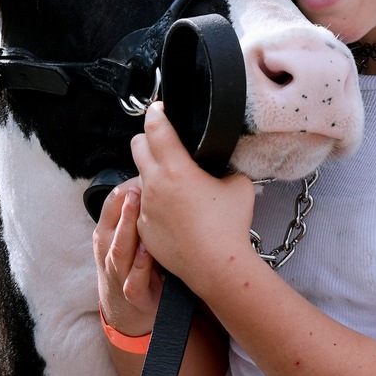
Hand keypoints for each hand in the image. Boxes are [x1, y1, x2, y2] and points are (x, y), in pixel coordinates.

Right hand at [93, 178, 161, 337]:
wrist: (127, 314)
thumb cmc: (131, 265)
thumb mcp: (127, 237)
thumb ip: (136, 213)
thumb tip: (156, 178)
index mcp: (106, 233)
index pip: (110, 203)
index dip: (126, 187)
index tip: (144, 173)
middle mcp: (108, 251)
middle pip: (113, 223)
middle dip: (125, 206)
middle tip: (139, 187)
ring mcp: (118, 273)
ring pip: (119, 249)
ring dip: (129, 230)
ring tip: (140, 214)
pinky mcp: (134, 294)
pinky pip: (135, 279)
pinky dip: (141, 266)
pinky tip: (148, 252)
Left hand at [131, 101, 258, 294]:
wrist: (216, 266)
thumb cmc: (229, 227)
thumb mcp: (239, 185)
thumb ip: (226, 167)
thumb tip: (222, 164)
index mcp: (176, 168)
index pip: (156, 128)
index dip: (156, 113)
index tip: (159, 108)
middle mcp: (154, 184)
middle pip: (136, 146)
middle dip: (147, 138)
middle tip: (161, 139)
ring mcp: (145, 207)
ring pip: (140, 177)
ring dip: (152, 172)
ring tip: (173, 181)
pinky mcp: (143, 227)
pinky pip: (144, 204)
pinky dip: (155, 201)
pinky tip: (174, 211)